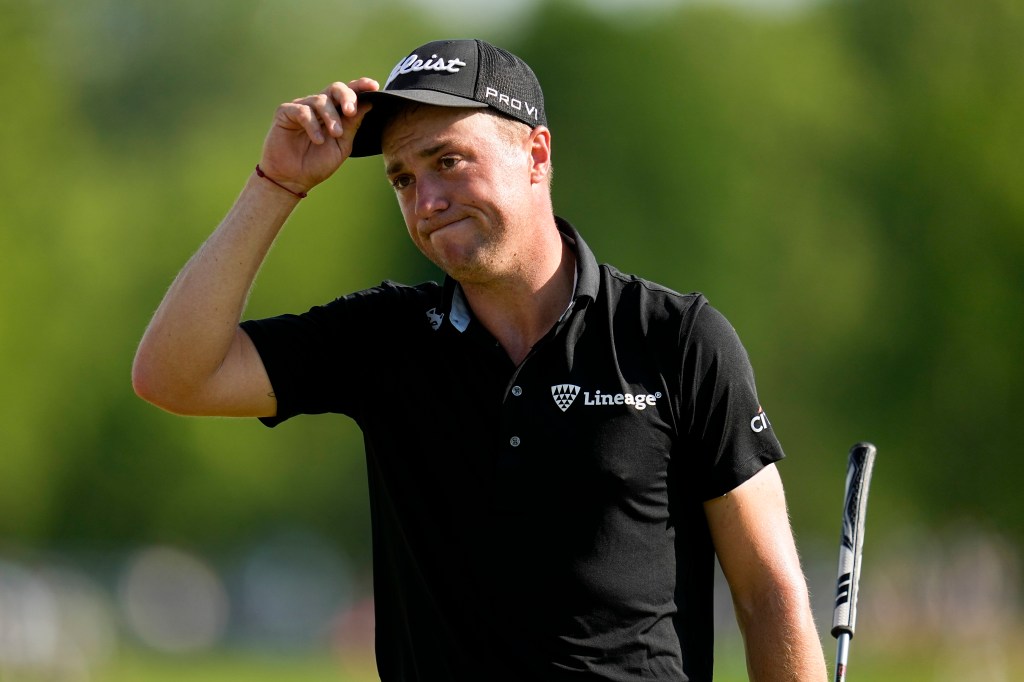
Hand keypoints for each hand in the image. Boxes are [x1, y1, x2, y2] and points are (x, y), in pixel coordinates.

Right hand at [258, 77, 378, 194]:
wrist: (293, 179)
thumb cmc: (317, 164)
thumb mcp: (341, 145)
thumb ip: (352, 125)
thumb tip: (369, 103)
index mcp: (334, 113)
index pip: (348, 94)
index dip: (360, 86)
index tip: (374, 86)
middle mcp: (319, 107)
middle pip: (335, 89)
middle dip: (346, 97)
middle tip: (351, 112)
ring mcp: (302, 107)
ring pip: (321, 100)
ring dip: (331, 117)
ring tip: (335, 134)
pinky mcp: (285, 112)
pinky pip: (303, 111)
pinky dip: (312, 124)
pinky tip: (318, 140)